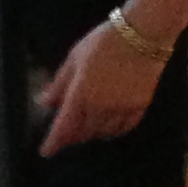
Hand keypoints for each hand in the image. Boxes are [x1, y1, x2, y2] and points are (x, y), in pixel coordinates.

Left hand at [38, 20, 168, 155]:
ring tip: (86, 131)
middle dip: (72, 136)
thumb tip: (44, 101)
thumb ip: (60, 83)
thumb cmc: (104, 41)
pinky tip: (110, 128)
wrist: (143, 34)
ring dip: (92, 134)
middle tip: (66, 136)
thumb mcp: (75, 57)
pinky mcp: (140, 105)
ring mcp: (122, 107)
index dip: (54, 142)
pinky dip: (114, 131)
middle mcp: (101, 106)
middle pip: (83, 131)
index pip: (64, 126)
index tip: (46, 152)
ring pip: (103, 131)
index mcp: (81, 93)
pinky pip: (125, 126)